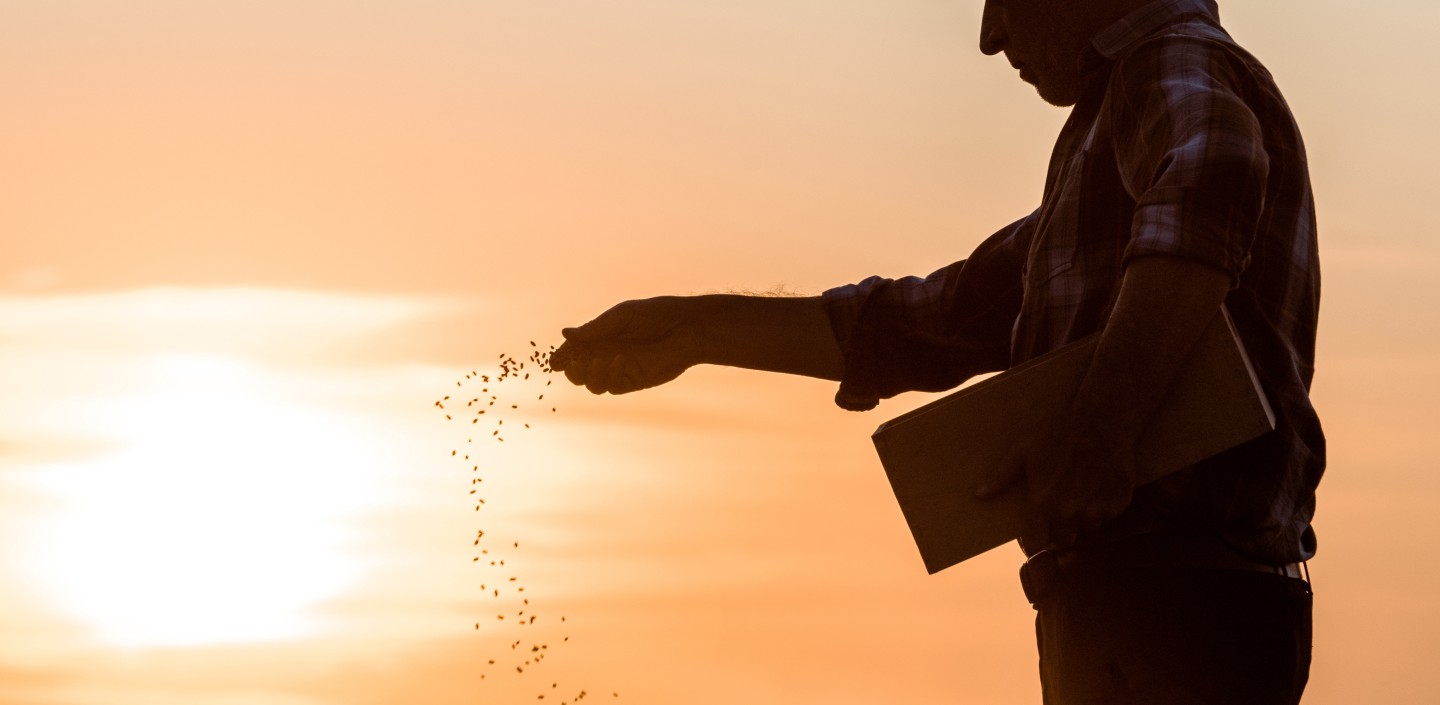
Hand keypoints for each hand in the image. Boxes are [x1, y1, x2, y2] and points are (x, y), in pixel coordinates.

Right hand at [550, 297, 705, 394]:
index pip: (574, 351)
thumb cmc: (655, 315)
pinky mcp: (634, 381)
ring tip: (596, 363)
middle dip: (572, 371)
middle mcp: (607, 355)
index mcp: (601, 337)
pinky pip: (613, 386)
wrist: (686, 328)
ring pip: (593, 384)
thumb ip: (595, 328)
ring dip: (588, 377)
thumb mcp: (622, 316)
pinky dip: (610, 377)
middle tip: (572, 366)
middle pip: (579, 372)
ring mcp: (619, 370)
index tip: (555, 360)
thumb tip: (565, 334)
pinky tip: (619, 361)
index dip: (563, 357)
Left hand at [973, 413, 1137, 549]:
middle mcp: (1069, 512)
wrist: (1100, 421)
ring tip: (1077, 494)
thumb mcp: (1022, 452)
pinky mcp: (1117, 504)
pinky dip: (1101, 507)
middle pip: (1063, 541)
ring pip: (1086, 529)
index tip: (1035, 534)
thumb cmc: (1056, 434)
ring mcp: (1096, 509)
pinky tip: (1095, 486)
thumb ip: (1000, 477)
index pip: (1036, 544)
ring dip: (1081, 519)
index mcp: (1043, 503)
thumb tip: (978, 495)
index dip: (1034, 541)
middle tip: (1057, 511)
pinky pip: (1106, 516)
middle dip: (1058, 531)